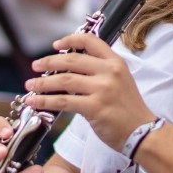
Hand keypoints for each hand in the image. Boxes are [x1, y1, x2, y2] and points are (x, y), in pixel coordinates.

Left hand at [25, 32, 155, 152]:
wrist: (142, 131)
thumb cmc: (129, 109)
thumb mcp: (120, 80)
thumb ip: (100, 71)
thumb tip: (70, 69)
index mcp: (116, 62)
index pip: (90, 41)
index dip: (70, 40)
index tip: (56, 45)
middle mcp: (109, 72)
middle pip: (71, 60)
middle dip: (49, 62)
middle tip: (35, 66)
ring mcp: (102, 89)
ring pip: (64, 80)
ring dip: (43, 83)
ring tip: (31, 85)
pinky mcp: (94, 107)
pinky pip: (63, 101)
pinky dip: (45, 101)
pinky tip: (35, 102)